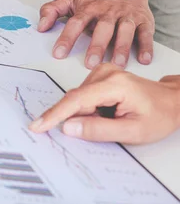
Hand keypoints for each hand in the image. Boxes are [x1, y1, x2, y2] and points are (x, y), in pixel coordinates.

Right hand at [28, 63, 179, 143]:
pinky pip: (83, 97)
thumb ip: (99, 131)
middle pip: (76, 100)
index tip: (37, 126)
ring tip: (113, 120)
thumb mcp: (132, 131)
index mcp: (114, 84)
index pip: (76, 100)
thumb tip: (68, 128)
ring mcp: (101, 72)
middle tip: (105, 128)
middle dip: (79, 119)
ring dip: (86, 115)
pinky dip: (89, 109)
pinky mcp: (99, 76)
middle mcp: (105, 73)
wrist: (173, 101)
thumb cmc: (159, 115)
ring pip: (78, 100)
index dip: (55, 115)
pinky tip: (107, 113)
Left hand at [38, 0, 154, 68]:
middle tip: (90, 63)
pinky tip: (143, 59)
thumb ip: (52, 11)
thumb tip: (40, 26)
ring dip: (121, 47)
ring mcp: (126, 16)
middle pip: (102, 28)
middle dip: (96, 46)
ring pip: (125, 31)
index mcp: (89, 8)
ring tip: (117, 63)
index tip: (58, 53)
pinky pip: (146, 33)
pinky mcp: (143, 20)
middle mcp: (108, 12)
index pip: (76, 23)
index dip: (67, 38)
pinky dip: (146, 46)